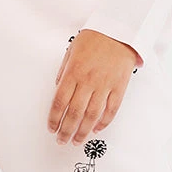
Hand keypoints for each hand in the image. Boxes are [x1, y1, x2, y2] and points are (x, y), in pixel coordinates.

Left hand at [47, 30, 139, 144]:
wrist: (120, 30)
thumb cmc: (94, 37)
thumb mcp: (71, 51)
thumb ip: (64, 71)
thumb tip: (58, 89)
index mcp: (73, 72)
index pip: (60, 102)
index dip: (54, 119)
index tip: (51, 129)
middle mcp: (88, 81)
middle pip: (74, 113)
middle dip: (66, 130)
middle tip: (62, 141)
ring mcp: (105, 85)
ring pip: (92, 115)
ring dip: (83, 131)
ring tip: (77, 140)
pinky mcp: (119, 87)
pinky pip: (111, 110)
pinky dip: (103, 122)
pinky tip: (96, 129)